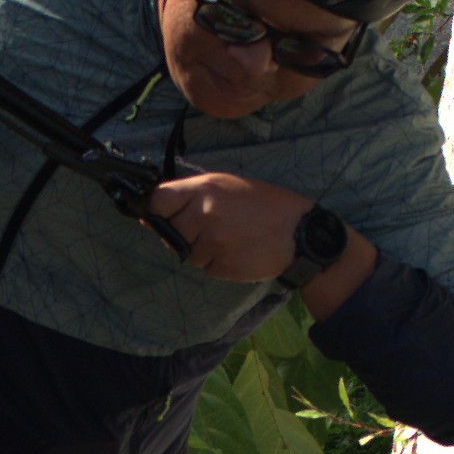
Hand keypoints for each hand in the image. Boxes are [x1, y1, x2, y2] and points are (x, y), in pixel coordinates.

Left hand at [144, 168, 322, 283]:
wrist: (297, 231)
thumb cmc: (264, 205)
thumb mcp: (228, 186)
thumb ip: (193, 195)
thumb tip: (155, 211)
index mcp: (205, 188)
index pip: (158, 201)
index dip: (155, 211)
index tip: (160, 216)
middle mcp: (205, 213)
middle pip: (170, 231)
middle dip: (184, 234)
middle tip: (211, 229)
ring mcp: (213, 241)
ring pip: (188, 254)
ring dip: (202, 251)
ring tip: (229, 239)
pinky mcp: (222, 264)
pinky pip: (207, 268)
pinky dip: (217, 263)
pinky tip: (237, 251)